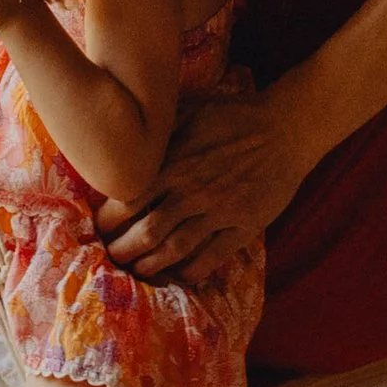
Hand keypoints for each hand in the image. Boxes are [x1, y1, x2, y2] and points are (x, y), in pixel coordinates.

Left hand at [95, 91, 308, 287]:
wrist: (286, 127)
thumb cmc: (235, 115)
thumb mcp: (191, 110)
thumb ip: (159, 127)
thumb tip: (126, 131)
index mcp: (174, 163)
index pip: (129, 199)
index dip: (109, 218)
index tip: (100, 226)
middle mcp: (192, 191)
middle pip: (146, 231)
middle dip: (123, 249)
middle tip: (112, 256)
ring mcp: (218, 211)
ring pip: (175, 249)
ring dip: (151, 265)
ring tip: (137, 270)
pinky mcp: (243, 226)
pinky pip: (212, 257)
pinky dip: (192, 271)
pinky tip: (179, 276)